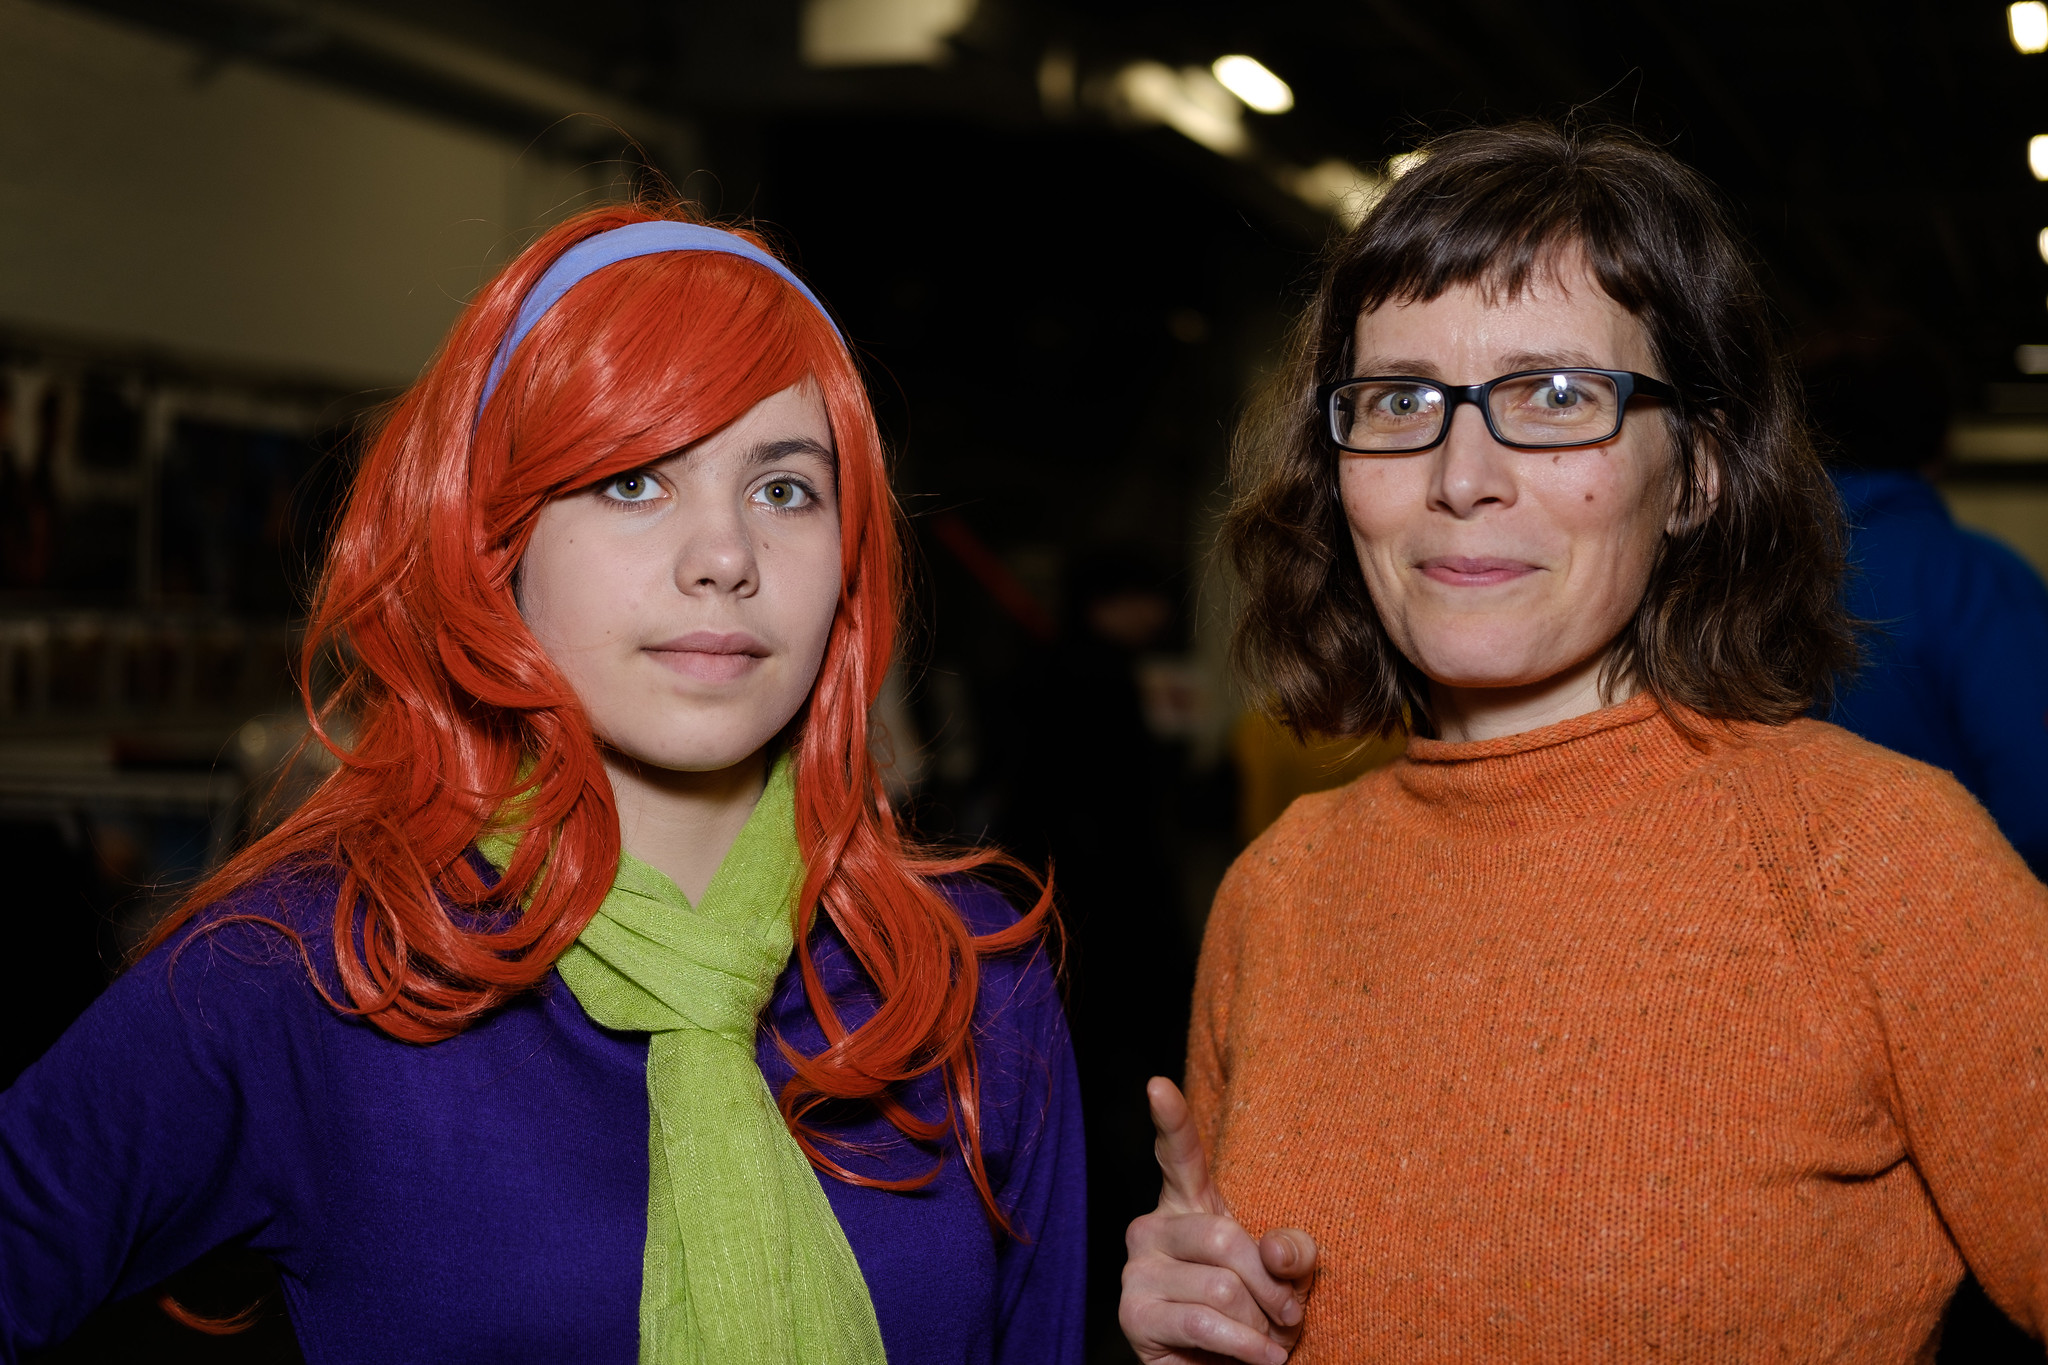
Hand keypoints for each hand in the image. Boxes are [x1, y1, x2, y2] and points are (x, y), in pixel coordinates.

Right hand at [1120, 1077, 1318, 1363]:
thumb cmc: (1257, 1316)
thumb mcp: (1287, 1279)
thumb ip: (1291, 1254)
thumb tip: (1278, 1251)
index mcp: (1187, 1204)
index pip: (1179, 1154)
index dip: (1170, 1119)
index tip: (1157, 1085)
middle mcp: (1151, 1228)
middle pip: (1224, 1236)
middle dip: (1271, 1286)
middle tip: (1292, 1317)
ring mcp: (1137, 1270)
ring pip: (1221, 1286)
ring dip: (1260, 1325)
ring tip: (1266, 1342)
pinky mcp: (1135, 1315)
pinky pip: (1206, 1322)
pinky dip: (1246, 1346)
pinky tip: (1264, 1359)